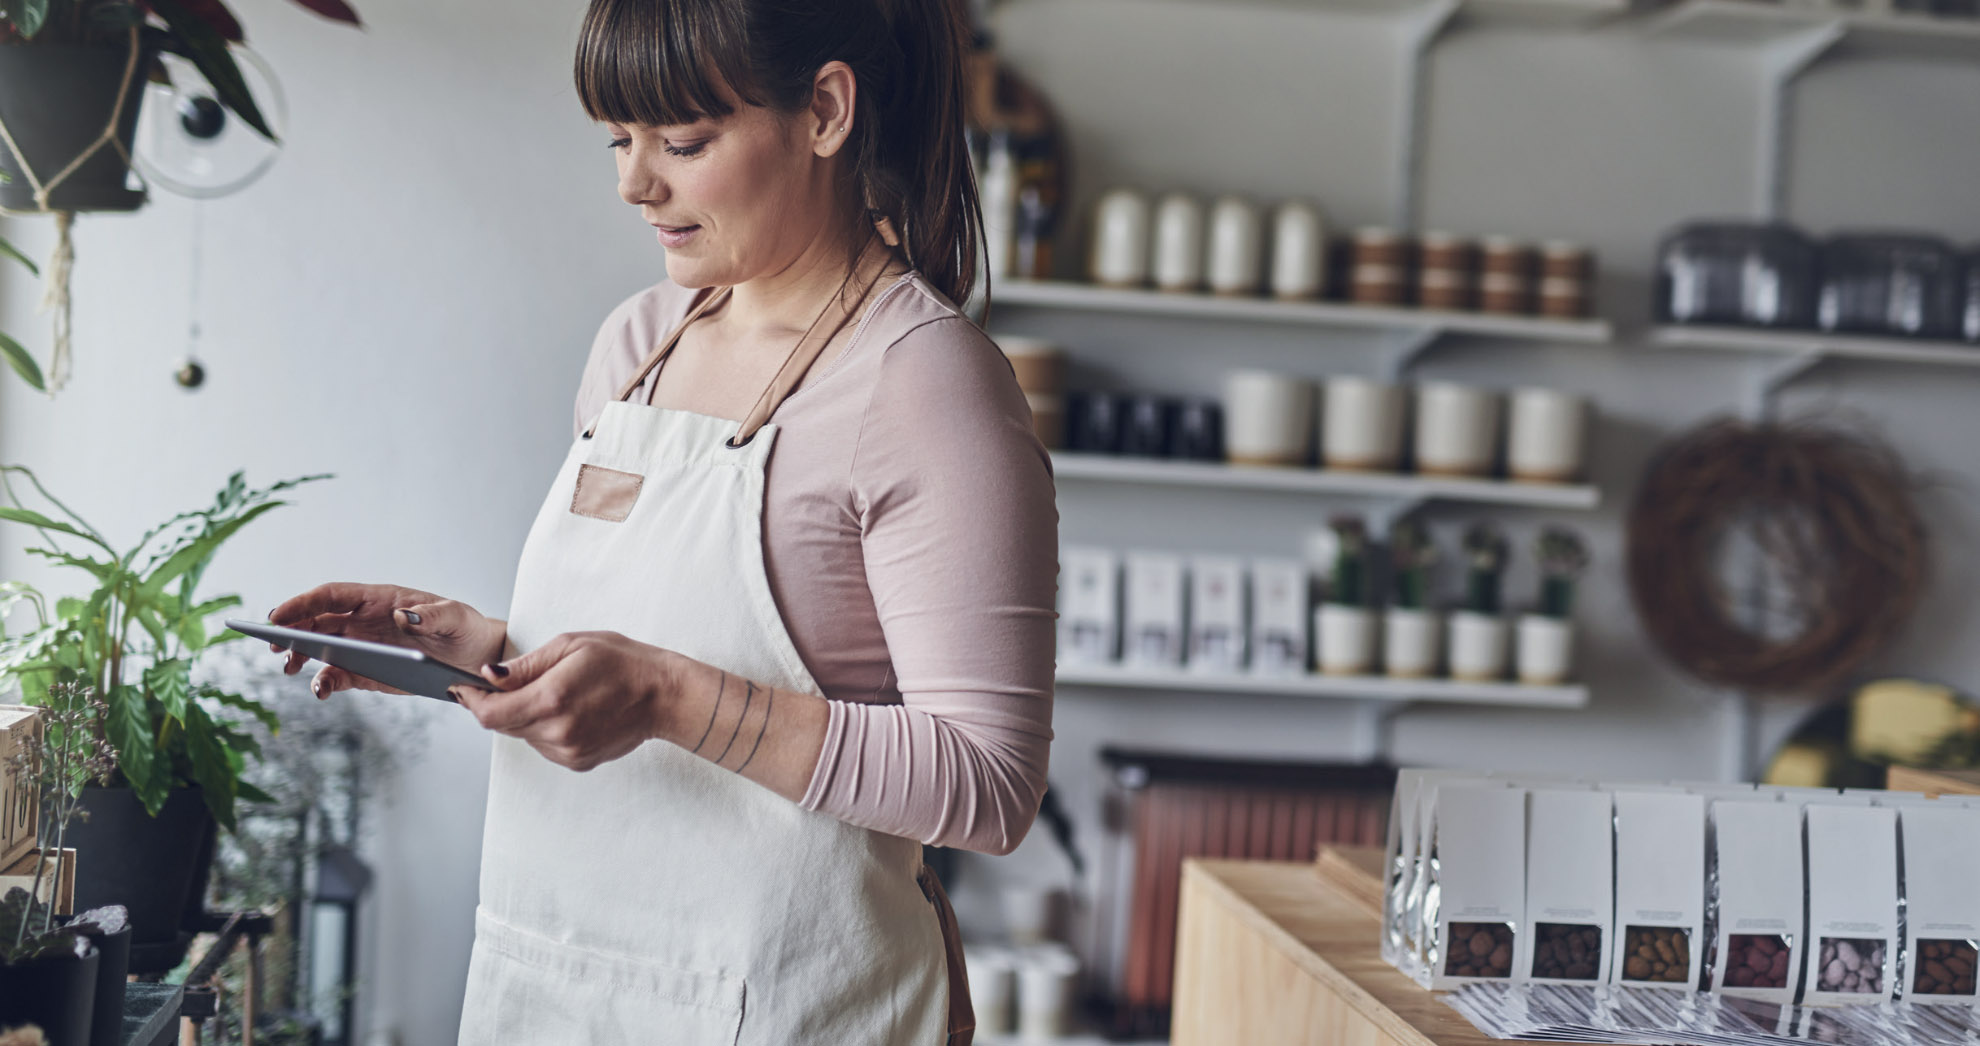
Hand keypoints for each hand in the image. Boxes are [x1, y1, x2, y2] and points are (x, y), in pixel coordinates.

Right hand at [268, 582, 507, 697]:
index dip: (302, 603)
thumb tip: (403, 614)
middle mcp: (362, 620)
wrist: (474, 658)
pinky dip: (323, 682)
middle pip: (315, 620)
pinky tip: (320, 691)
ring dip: (299, 655)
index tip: (278, 615)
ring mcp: (362, 646)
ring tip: (288, 668)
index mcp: (378, 599)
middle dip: (290, 630)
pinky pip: (336, 675)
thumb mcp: (455, 617)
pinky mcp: (366, 672)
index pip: (330, 596)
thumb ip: (432, 615)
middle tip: (271, 645)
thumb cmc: (463, 627)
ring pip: (319, 648)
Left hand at [451, 630, 678, 772]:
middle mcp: (557, 732)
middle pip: (503, 725)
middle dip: (499, 704)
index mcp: (552, 699)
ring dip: (525, 715)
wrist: (663, 695)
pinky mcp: (577, 762)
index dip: (471, 701)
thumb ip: (525, 665)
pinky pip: (544, 745)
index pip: (490, 714)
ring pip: (523, 735)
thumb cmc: (623, 663)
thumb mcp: (571, 646)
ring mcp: (568, 751)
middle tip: (511, 682)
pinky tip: (570, 710)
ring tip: (556, 692)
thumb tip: (489, 676)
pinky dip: (545, 728)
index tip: (463, 687)